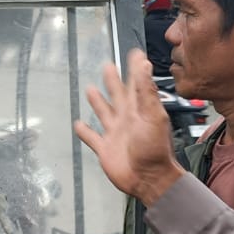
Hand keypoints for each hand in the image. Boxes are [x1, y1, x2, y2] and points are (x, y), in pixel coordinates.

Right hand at [72, 50, 183, 205]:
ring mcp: (115, 134)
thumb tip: (144, 64)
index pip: (136, 83)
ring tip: (90, 89)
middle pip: (117, 95)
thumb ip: (146, 90)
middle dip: (112, 81)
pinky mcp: (105, 149)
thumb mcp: (152, 115)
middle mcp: (127, 119)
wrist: (149, 179)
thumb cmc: (155, 149)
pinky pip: (92, 138)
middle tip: (108, 66)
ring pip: (104, 113)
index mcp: (140, 109)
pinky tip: (78, 124)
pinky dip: (85, 132)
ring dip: (97, 102)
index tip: (134, 54)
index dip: (135, 68)